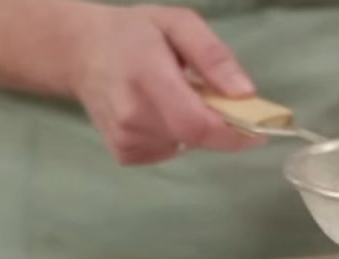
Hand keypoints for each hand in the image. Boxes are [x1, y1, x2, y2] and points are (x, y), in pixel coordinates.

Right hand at [70, 4, 264, 164]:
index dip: (233, 133)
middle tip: (204, 93)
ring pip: (184, 145)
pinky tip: (155, 112)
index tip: (257, 129)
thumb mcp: (179, 25)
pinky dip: (173, 135)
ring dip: (191, 126)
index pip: (196, 124)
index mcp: (147, 77)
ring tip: (171, 96)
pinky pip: (168, 151)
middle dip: (214, 121)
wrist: (81, 53)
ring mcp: (125, 139)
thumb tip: (245, 94)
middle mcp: (133, 116)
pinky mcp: (125, 154)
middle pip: (195, 136)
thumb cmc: (134, 34)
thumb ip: (213, 57)